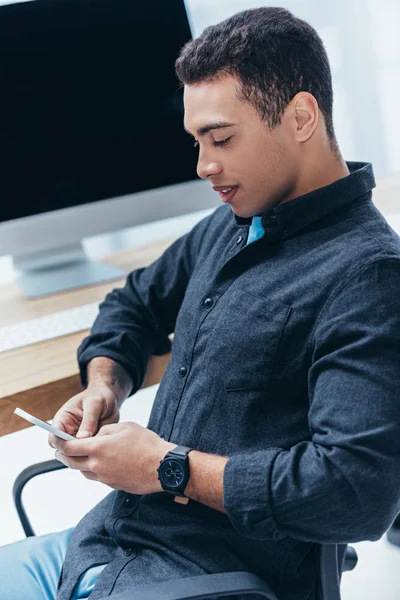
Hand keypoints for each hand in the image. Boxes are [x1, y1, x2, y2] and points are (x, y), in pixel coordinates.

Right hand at [48, 385, 119, 448]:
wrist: (110, 398)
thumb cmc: (99, 396)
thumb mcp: (94, 403)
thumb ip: (89, 419)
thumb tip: (82, 438)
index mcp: (63, 420)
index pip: (53, 437)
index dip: (60, 444)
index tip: (74, 445)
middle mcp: (68, 432)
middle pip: (63, 450)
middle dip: (74, 452)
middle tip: (89, 447)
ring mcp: (79, 439)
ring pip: (76, 454)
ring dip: (86, 453)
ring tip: (99, 444)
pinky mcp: (90, 443)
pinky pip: (89, 453)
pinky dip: (95, 452)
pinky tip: (104, 446)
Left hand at [52, 422, 174, 494]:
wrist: (162, 467)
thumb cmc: (146, 444)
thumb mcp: (124, 427)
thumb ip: (105, 430)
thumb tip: (95, 436)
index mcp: (98, 448)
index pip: (69, 448)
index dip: (60, 443)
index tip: (57, 440)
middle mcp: (97, 465)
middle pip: (71, 463)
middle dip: (64, 456)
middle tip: (61, 450)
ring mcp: (105, 478)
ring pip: (83, 472)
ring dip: (79, 464)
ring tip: (82, 456)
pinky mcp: (113, 485)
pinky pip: (97, 478)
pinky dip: (94, 470)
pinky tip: (102, 463)